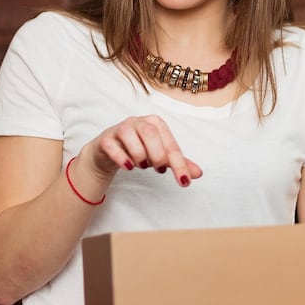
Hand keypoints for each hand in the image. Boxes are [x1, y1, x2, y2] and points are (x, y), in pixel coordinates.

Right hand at [79, 115, 202, 187]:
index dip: (180, 164)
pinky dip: (122, 158)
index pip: (171, 144)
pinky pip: (113, 147)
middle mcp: (139, 121)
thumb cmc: (139, 149)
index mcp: (156, 123)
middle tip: (159, 169)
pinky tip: (129, 166)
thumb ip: (178, 163)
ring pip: (131, 138)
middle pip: (151, 135)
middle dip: (158, 156)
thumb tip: (199, 174)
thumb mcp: (160, 156)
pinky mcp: (106, 139)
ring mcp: (120, 128)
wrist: (109, 151)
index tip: (184, 182)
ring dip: (139, 156)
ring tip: (141, 165)